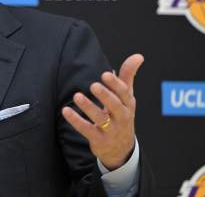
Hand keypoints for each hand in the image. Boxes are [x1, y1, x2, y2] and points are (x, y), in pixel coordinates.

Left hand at [62, 54, 143, 169]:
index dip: (115, 84)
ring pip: (100, 119)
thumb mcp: (126, 96)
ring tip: (77, 96)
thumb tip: (138, 56)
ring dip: (88, 107)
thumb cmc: (121, 114)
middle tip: (93, 85)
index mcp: (128, 104)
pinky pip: (86, 130)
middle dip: (105, 96)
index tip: (105, 74)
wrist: (121, 148)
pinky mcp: (99, 139)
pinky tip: (66, 111)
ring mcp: (111, 130)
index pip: (124, 93)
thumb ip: (128, 75)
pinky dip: (76, 120)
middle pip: (115, 106)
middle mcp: (122, 117)